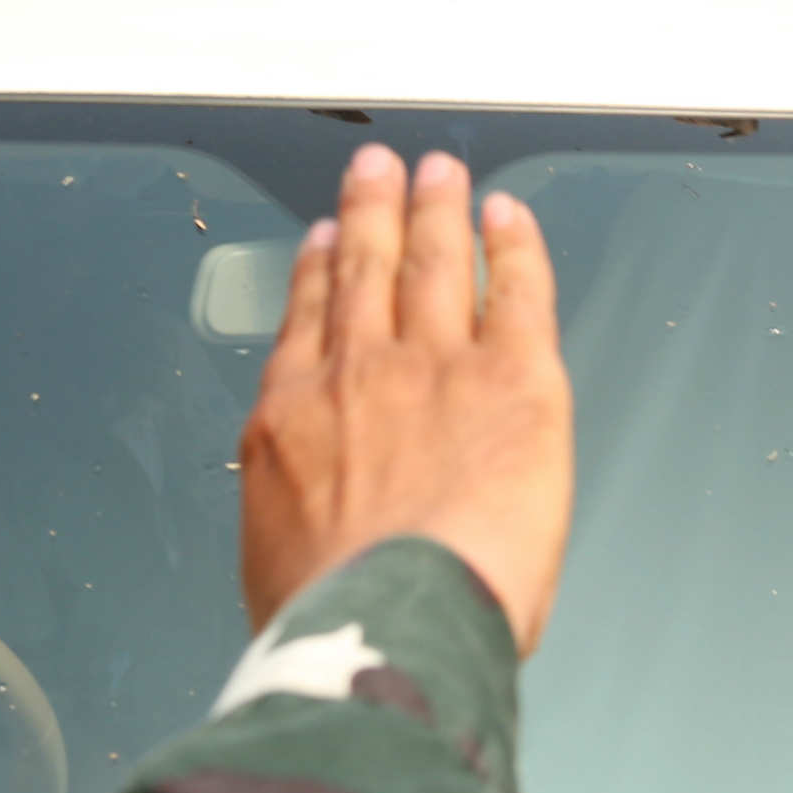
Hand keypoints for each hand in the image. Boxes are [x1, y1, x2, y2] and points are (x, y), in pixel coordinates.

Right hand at [236, 145, 573, 648]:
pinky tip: (509, 216)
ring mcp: (434, 366)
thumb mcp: (276, 559)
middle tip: (378, 171)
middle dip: (373, 213)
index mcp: (291, 422)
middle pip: (365, 271)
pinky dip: (513, 246)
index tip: (325, 238)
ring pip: (434, 263)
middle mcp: (357, 374)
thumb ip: (297, 512)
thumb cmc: (335, 621)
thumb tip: (314, 526)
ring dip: (437, 209)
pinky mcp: (514, 376)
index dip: (318, 271)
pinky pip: (515, 290)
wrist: (392, 621)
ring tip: (440, 171)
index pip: (308, 322)